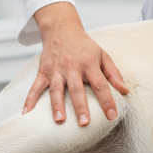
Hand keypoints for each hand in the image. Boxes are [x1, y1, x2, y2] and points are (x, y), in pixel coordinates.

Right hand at [27, 2, 128, 125]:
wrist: (62, 29)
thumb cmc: (85, 47)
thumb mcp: (103, 55)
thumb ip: (114, 74)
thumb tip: (125, 91)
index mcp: (89, 63)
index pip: (100, 84)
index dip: (107, 100)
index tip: (112, 115)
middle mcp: (72, 67)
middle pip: (76, 89)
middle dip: (80, 106)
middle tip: (84, 123)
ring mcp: (55, 69)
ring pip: (56, 89)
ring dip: (57, 105)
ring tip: (60, 121)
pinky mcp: (43, 71)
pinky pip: (35, 87)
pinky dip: (29, 100)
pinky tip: (26, 113)